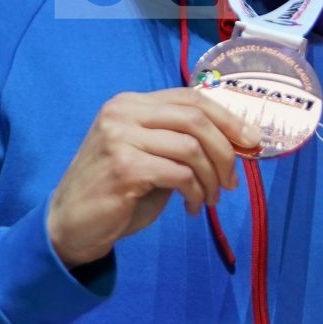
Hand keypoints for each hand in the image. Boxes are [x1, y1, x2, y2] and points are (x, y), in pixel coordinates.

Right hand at [47, 89, 259, 268]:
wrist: (70, 225)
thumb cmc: (116, 192)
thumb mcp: (150, 155)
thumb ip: (181, 140)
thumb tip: (236, 140)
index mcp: (131, 103)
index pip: (191, 98)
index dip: (228, 118)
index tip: (252, 141)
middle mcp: (123, 113)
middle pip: (195, 118)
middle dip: (226, 150)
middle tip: (233, 181)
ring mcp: (120, 137)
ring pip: (191, 147)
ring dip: (211, 178)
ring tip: (211, 199)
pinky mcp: (124, 167)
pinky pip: (180, 174)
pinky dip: (195, 192)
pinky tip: (192, 206)